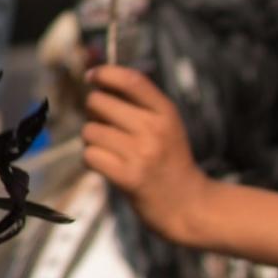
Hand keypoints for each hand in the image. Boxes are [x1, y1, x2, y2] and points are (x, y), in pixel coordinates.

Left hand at [83, 64, 212, 244]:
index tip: (92, 76)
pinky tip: (108, 166)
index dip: (106, 73)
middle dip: (93, 112)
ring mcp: (141, 154)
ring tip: (110, 150)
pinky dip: (92, 160)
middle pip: (98, 102)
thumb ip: (137, 102)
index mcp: (165, 112)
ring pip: (89, 130)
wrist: (187, 204)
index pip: (131, 80)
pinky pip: (90, 155)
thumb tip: (96, 76)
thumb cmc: (168, 160)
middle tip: (106, 126)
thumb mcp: (165, 124)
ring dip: (91, 140)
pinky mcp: (128, 177)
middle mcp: (154, 129)